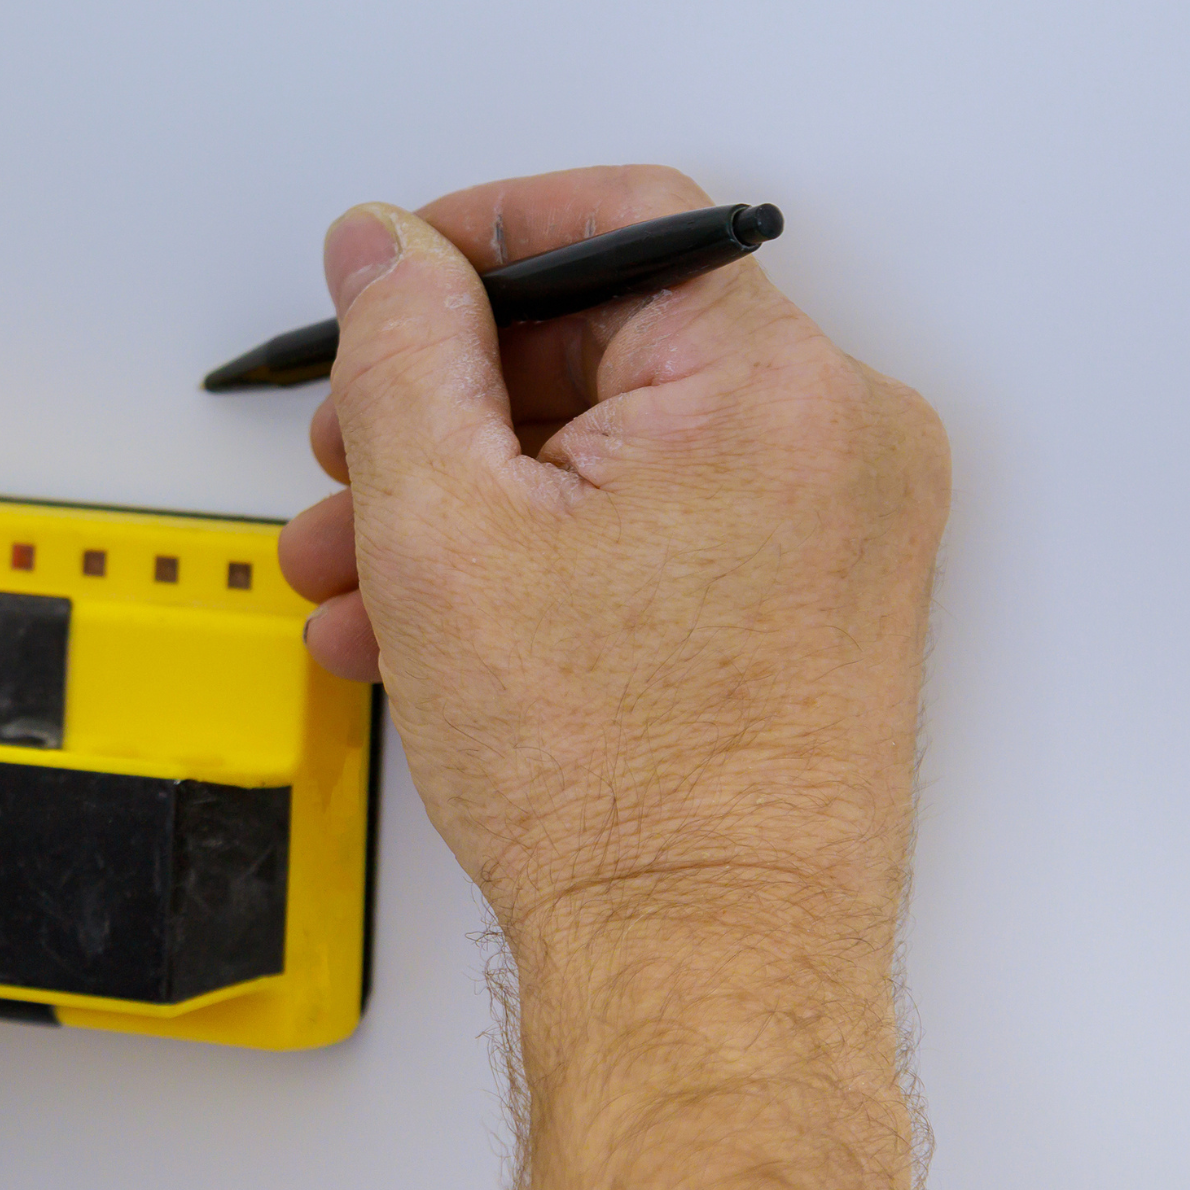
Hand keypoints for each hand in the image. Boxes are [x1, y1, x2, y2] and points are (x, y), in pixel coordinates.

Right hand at [278, 166, 948, 1189]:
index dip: (475, 238)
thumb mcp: (443, 520)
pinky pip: (660, 526)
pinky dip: (548, 554)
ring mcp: (836, 528)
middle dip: (444, 409)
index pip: (618, 222)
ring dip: (472, 498)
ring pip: (615, 449)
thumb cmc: (616, 784)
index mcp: (777, 388)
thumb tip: (389, 248)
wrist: (701, 967)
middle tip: (351, 462)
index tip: (393, 278)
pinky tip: (439, 621)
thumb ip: (403, 345)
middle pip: (603, 346)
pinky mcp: (814, 601)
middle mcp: (838, 442)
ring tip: (366, 576)